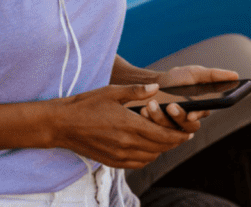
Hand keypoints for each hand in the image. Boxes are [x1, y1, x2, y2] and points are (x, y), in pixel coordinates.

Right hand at [54, 83, 191, 168]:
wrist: (62, 125)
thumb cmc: (86, 104)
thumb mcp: (112, 91)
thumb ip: (136, 91)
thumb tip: (156, 88)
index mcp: (130, 125)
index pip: (163, 134)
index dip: (178, 134)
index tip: (187, 132)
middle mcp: (127, 143)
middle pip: (160, 147)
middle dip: (173, 142)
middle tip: (181, 135)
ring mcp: (119, 155)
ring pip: (150, 157)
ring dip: (160, 149)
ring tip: (165, 139)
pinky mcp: (112, 161)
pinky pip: (137, 163)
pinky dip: (147, 157)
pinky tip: (147, 147)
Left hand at [140, 65, 239, 133]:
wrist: (151, 84)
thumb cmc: (176, 79)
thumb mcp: (195, 73)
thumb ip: (214, 75)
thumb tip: (236, 75)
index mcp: (201, 108)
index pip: (203, 114)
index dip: (198, 115)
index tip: (192, 113)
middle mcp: (189, 120)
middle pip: (189, 126)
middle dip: (178, 116)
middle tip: (169, 106)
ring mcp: (174, 127)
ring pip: (172, 131)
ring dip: (161, 118)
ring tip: (151, 106)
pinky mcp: (159, 132)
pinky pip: (157, 133)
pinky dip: (150, 121)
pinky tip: (144, 110)